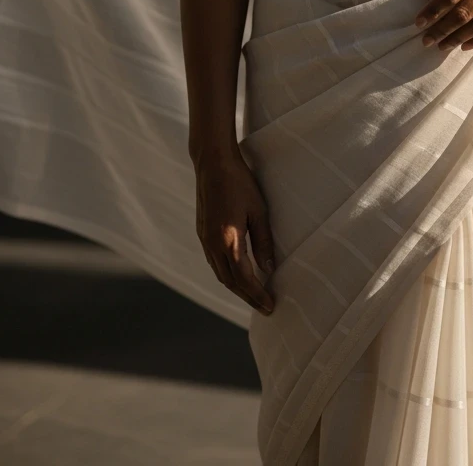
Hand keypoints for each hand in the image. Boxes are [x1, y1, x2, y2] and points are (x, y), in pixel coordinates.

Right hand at [193, 144, 275, 314]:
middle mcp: (212, 244)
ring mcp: (204, 239)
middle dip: (248, 297)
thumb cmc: (240, 183)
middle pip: (230, 282)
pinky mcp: (202, 232)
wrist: (213, 163)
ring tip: (254, 295)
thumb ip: (263, 241)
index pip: (244, 278)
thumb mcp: (258, 210)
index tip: (270, 307)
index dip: (257, 295)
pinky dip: (227, 274)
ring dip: (236, 288)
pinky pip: (214, 262)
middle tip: (265, 308)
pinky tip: (237, 274)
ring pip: (220, 274)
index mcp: (228, 240)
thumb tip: (269, 268)